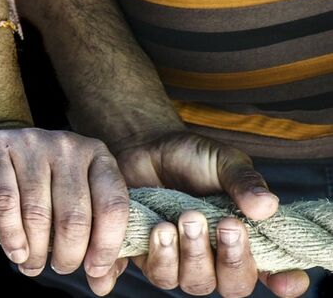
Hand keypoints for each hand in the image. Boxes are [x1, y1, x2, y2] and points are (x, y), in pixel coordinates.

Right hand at [0, 127, 129, 292]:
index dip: (106, 246)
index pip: (113, 205)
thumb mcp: (76, 204)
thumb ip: (96, 241)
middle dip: (67, 255)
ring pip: (38, 213)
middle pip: (74, 216)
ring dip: (35, 251)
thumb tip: (102, 284)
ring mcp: (31, 143)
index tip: (94, 271)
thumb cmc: (42, 184)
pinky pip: (5, 201)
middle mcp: (67, 145)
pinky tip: (15, 251)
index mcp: (97, 156)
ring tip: (32, 264)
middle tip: (60, 268)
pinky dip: (10, 235)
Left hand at [119, 131, 308, 296]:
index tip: (281, 280)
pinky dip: (160, 254)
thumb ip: (244, 183)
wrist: (146, 148)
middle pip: (234, 285)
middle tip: (226, 224)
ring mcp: (184, 261)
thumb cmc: (192, 158)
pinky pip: (159, 274)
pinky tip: (159, 226)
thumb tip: (266, 206)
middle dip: (232, 259)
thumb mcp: (223, 162)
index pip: (275, 270)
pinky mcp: (151, 257)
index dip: (284, 281)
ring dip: (193, 254)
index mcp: (248, 236)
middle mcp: (218, 256)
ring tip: (185, 218)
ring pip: (195, 283)